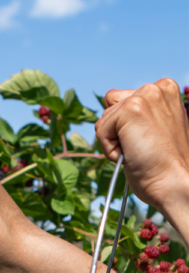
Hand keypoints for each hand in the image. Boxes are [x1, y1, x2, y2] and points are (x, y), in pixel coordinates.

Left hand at [95, 79, 188, 210]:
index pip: (122, 99)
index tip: (148, 139)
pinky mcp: (130, 109)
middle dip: (118, 131)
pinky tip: (132, 154)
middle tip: (143, 147)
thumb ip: (137, 112)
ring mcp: (144, 97)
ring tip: (139, 150)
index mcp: (164, 90)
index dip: (126, 125)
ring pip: (104, 119)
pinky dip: (110, 148)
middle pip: (110, 106)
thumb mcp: (153, 127)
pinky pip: (100, 130)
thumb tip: (110, 96)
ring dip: (114, 140)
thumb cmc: (163, 163)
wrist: (172, 183)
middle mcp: (156, 88)